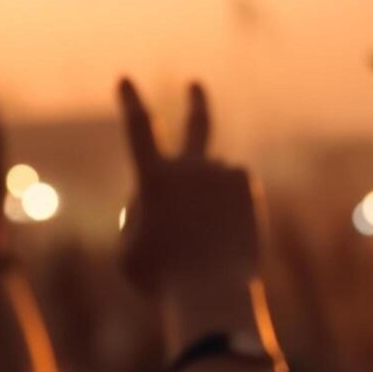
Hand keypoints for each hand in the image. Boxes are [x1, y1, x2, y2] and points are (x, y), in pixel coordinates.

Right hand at [116, 78, 260, 340]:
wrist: (211, 292)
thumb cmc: (162, 280)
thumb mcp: (129, 251)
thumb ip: (138, 218)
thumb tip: (155, 201)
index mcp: (153, 178)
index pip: (138, 129)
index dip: (131, 103)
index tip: (126, 79)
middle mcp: (190, 166)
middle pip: (196, 124)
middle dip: (195, 102)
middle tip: (196, 85)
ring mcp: (221, 172)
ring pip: (210, 182)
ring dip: (207, 204)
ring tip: (205, 238)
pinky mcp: (246, 183)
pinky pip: (232, 189)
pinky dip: (228, 207)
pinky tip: (225, 230)